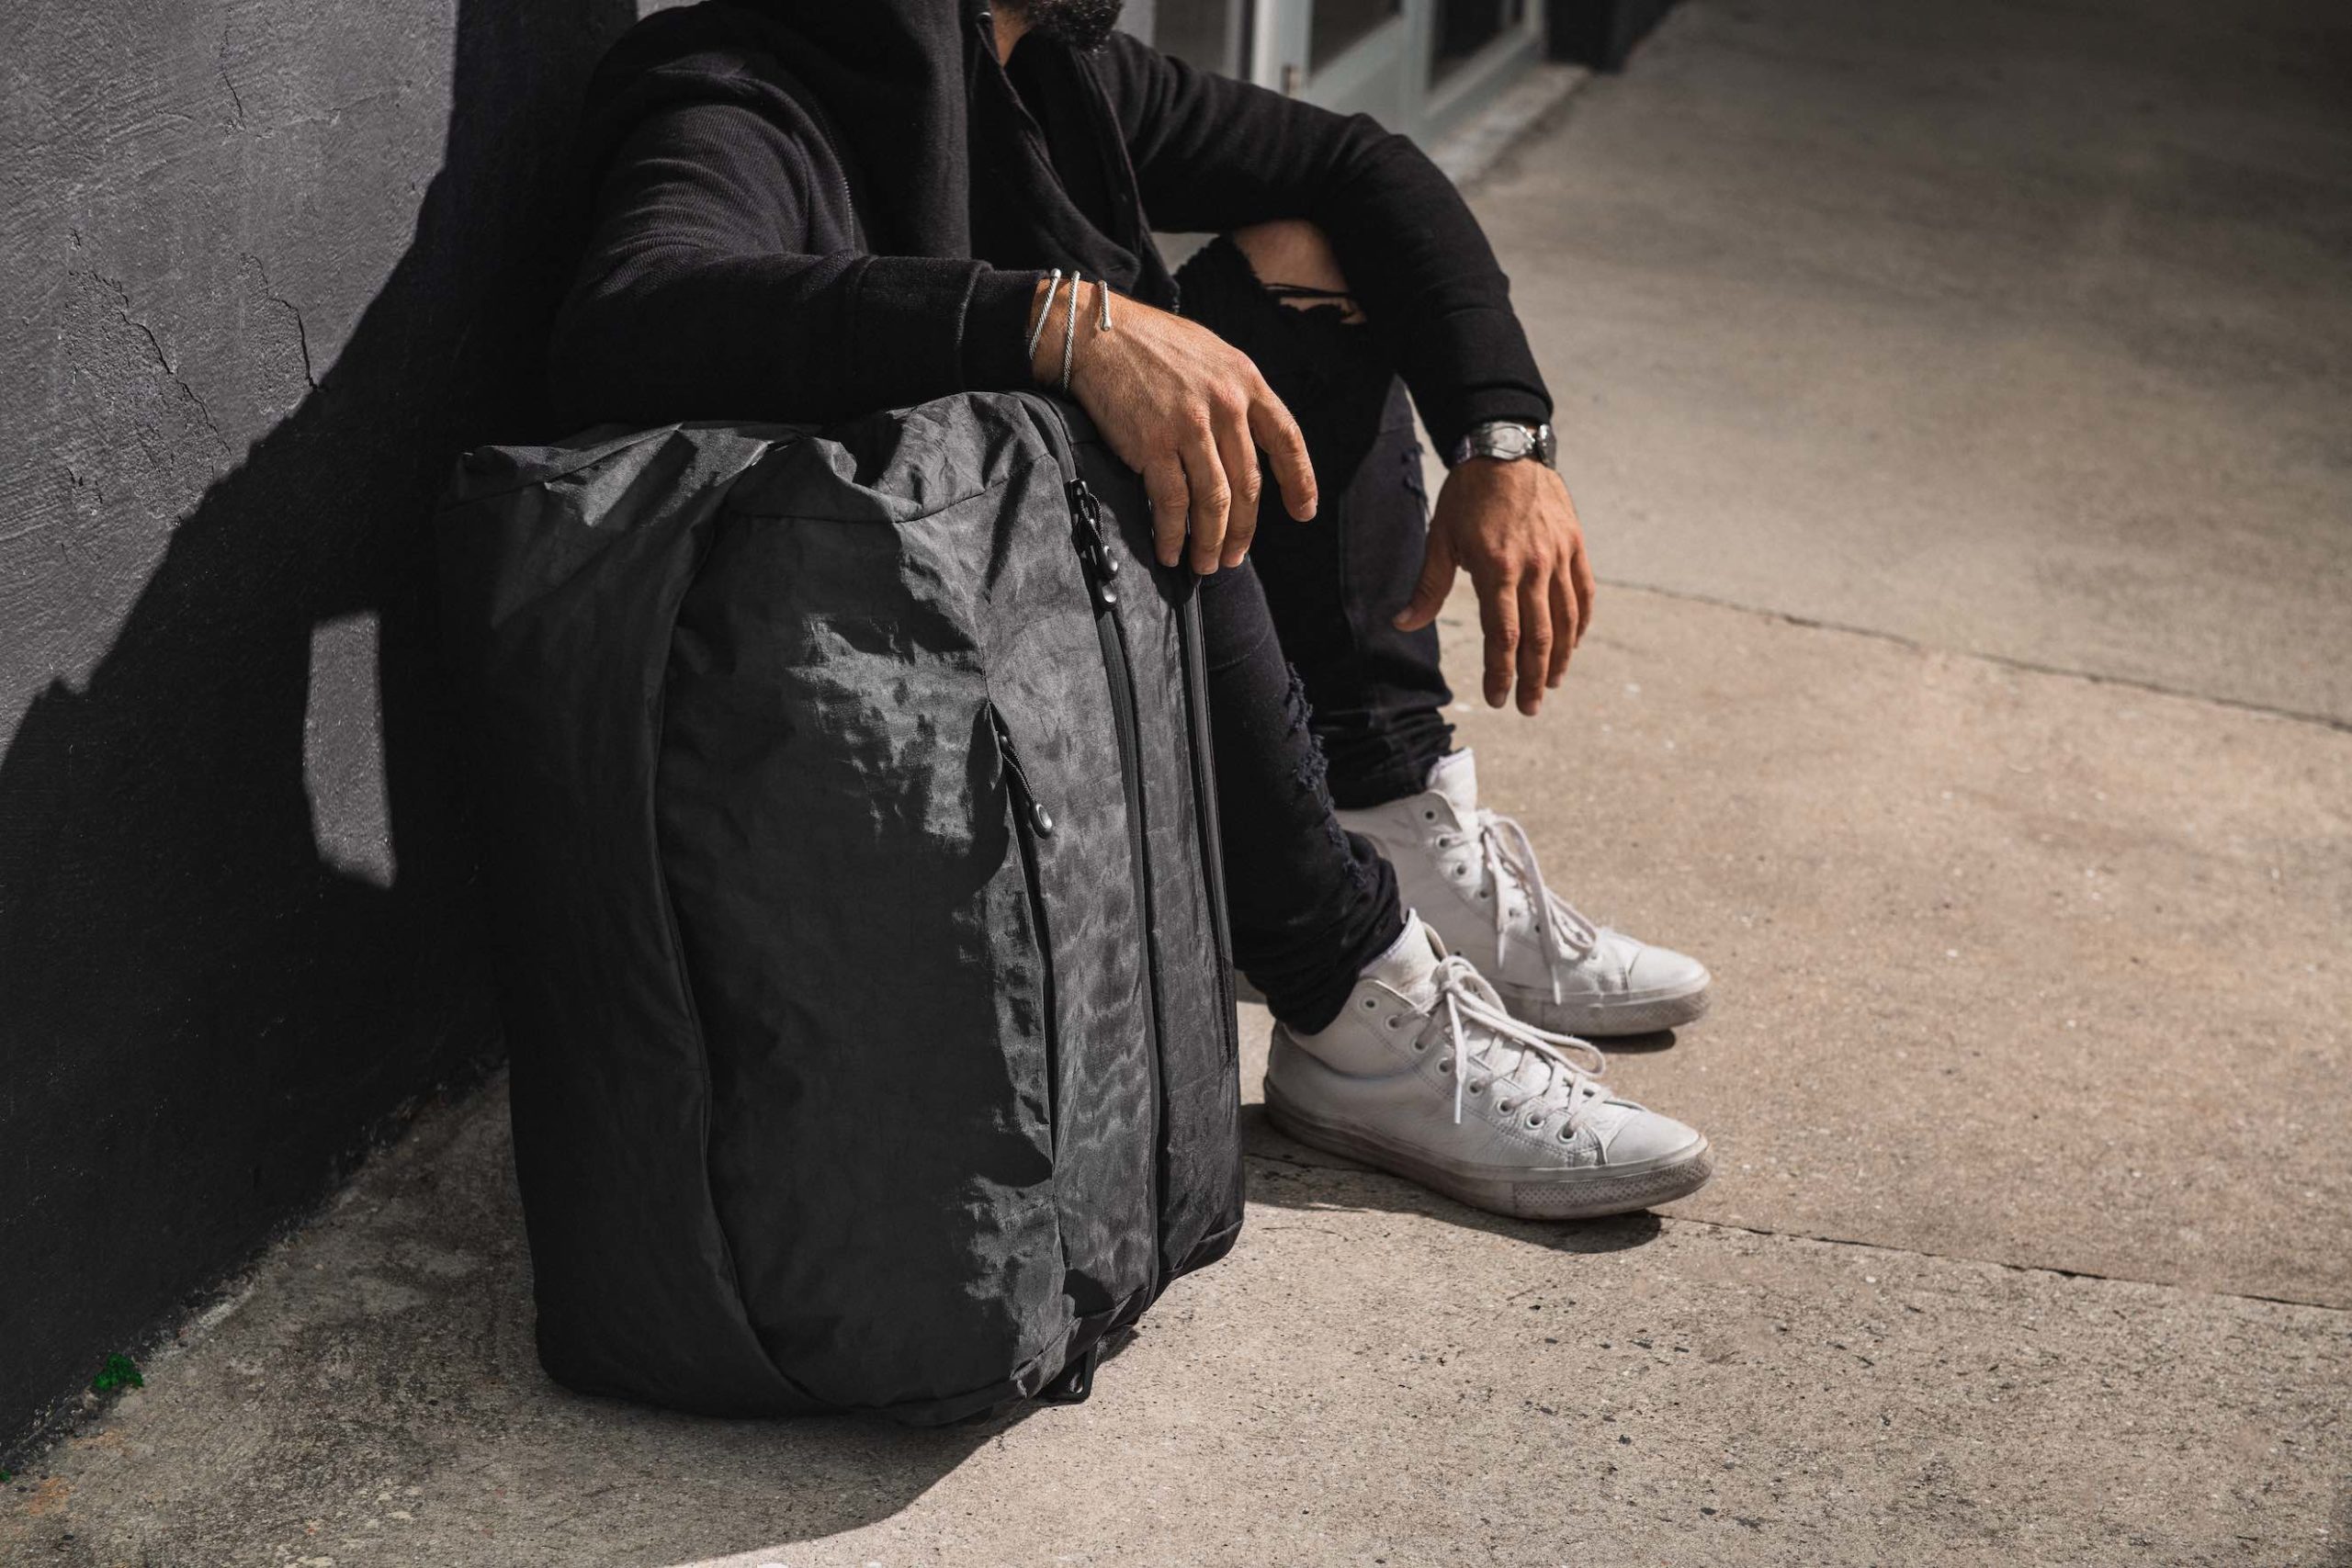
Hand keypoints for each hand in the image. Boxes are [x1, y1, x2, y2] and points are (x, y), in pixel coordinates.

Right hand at [1032, 278, 1316, 572]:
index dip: (1300, 482)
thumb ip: (1233, 393)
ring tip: (1205, 564)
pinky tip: (1171, 551)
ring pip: (1214, 502)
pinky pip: (1172, 503)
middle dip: (1243, 530)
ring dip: (1210, 541)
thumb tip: (1244, 442)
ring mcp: (1190, 426)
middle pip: (1247, 483)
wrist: (1096, 333)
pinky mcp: (1153, 444)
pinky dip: (1173, 534)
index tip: (1303, 513)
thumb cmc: (1151, 343)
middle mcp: (1225, 404)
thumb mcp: (1210, 354)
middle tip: (1234, 556)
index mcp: (1245, 380)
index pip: (1287, 439)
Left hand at [1394, 457, 1595, 715]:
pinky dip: (1581, 624)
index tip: (1496, 698)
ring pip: (1566, 619)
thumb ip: (1428, 586)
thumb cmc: (1467, 495)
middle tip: (1527, 707)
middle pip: (1539, 636)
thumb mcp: (1441, 538)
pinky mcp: (1575, 545)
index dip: (1500, 671)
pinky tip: (1572, 645)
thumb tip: (1403, 623)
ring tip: (1550, 684)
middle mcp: (1533, 567)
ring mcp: (1558, 556)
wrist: (1506, 448)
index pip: (1503, 635)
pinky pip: (1583, 593)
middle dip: (1532, 678)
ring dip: (1560, 658)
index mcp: (1496, 569)